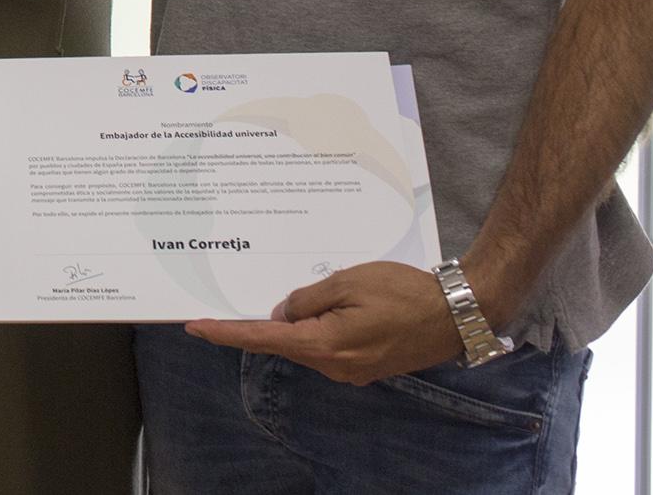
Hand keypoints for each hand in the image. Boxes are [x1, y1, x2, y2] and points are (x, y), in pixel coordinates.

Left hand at [185, 261, 465, 384]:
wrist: (457, 315)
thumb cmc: (405, 292)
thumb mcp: (348, 282)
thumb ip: (307, 299)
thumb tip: (282, 314)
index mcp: (325, 345)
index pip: (263, 339)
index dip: (226, 332)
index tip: (196, 326)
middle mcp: (335, 366)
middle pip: (284, 343)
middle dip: (260, 323)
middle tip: (233, 300)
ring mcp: (352, 370)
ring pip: (306, 344)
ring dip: (294, 323)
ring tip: (287, 294)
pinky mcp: (365, 366)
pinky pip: (329, 346)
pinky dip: (317, 328)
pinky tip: (320, 306)